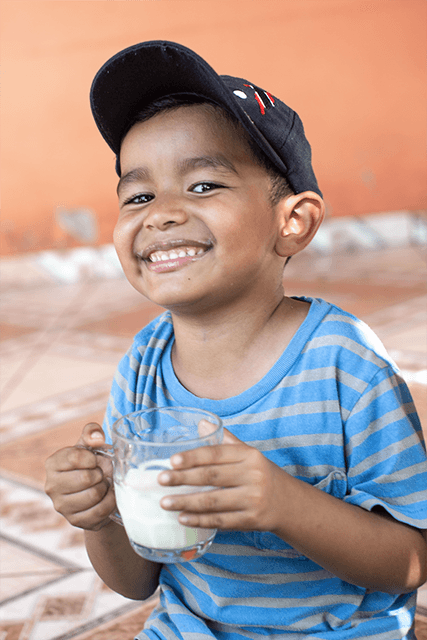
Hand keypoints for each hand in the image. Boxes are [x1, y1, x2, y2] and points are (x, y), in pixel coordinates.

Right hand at [44, 423, 115, 530]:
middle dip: (99, 474)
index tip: (94, 460)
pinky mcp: (75, 521)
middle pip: (86, 478)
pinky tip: (107, 497)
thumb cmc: (92, 465)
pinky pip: (100, 511)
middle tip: (100, 474)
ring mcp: (61, 506)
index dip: (92, 458)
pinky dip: (110, 502)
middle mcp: (51, 486)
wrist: (97, 492)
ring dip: (105, 488)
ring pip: (94, 495)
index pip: (75, 457)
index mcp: (53, 464)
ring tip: (103, 485)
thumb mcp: (91, 445)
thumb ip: (92, 433)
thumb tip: (97, 438)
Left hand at [158, 429, 284, 531]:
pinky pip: (221, 520)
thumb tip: (201, 423)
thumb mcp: (249, 454)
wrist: (290, 503)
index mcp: (249, 456)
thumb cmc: (262, 474)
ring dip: (186, 502)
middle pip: (212, 477)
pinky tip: (183, 518)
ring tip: (165, 502)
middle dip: (183, 479)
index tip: (172, 460)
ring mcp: (253, 499)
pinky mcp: (252, 520)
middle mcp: (253, 476)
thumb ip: (225, 440)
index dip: (193, 457)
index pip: (216, 454)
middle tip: (161, 480)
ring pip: (213, 501)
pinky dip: (200, 520)